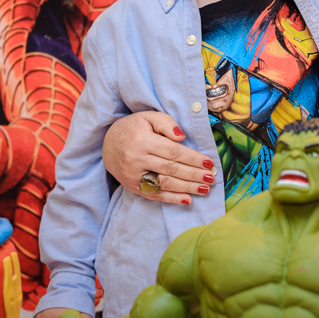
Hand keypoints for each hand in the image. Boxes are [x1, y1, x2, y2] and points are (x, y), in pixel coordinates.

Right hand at [102, 112, 216, 204]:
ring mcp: (134, 175)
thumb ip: (166, 123)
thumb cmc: (133, 128)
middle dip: (194, 174)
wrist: (107, 144)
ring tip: (205, 189)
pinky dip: (172, 199)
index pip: (173, 152)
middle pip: (171, 169)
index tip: (209, 162)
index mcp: (143, 140)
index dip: (192, 158)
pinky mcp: (133, 186)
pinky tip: (187, 200)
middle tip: (211, 178)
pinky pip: (154, 195)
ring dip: (187, 188)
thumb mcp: (148, 117)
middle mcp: (137, 159)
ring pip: (165, 183)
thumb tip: (182, 137)